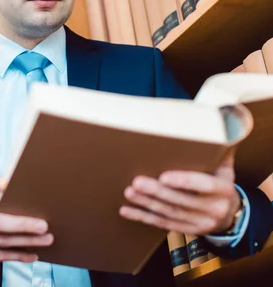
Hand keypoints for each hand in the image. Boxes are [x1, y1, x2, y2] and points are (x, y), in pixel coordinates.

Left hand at [119, 153, 241, 235]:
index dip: (183, 181)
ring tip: (129, 192)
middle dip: (157, 192)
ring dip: (146, 203)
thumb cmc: (220, 185)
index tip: (163, 176)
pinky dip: (142, 217)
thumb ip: (218, 151)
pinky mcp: (186, 230)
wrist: (230, 216)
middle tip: (137, 181)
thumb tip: (217, 126)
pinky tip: (126, 211)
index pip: (204, 185)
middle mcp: (213, 209)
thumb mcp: (225, 169)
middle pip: (181, 201)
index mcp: (223, 190)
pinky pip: (161, 223)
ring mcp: (200, 223)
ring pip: (169, 213)